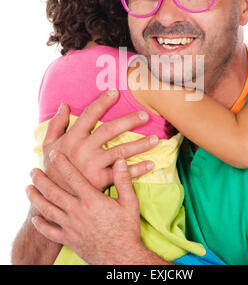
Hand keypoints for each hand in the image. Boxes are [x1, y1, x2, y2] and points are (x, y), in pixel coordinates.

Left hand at [26, 151, 146, 264]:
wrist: (121, 258)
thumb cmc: (127, 229)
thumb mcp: (130, 202)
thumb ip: (123, 180)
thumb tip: (120, 161)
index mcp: (91, 200)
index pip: (73, 177)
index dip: (62, 164)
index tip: (54, 154)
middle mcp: (77, 212)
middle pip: (53, 192)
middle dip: (41, 180)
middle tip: (33, 170)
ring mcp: (71, 227)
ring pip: (47, 210)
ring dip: (36, 198)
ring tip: (28, 188)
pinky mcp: (69, 240)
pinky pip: (50, 232)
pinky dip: (41, 225)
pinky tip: (35, 219)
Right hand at [42, 90, 157, 191]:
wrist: (54, 198)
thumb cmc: (54, 169)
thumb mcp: (49, 145)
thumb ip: (56, 124)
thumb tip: (64, 104)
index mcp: (72, 137)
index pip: (90, 114)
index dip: (103, 102)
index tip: (116, 92)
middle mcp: (83, 148)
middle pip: (110, 130)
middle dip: (129, 121)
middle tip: (145, 115)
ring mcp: (92, 165)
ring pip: (121, 150)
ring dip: (140, 144)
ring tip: (155, 139)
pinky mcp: (100, 181)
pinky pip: (123, 173)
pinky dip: (138, 170)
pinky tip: (151, 164)